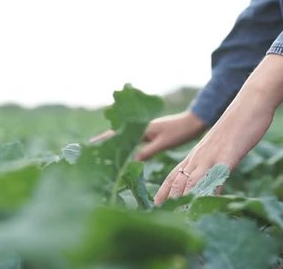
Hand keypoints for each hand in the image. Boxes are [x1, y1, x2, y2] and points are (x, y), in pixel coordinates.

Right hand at [90, 111, 206, 160]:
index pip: (117, 133)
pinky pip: (132, 139)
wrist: (194, 121)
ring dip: (113, 143)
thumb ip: (147, 151)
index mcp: (141, 127)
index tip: (88, 145)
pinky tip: (122, 152)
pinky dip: (124, 144)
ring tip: (100, 153)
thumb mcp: (163, 143)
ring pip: (124, 137)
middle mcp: (140, 127)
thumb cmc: (180, 131)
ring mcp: (144, 129)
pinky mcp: (150, 133)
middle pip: (117, 134)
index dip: (102, 139)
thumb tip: (130, 161)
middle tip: (89, 151)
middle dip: (103, 141)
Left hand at [154, 55, 282, 204]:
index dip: (163, 192)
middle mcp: (199, 156)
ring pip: (193, 182)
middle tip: (163, 219)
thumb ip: (212, 162)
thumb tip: (210, 177)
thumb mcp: (220, 145)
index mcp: (196, 153)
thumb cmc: (237, 124)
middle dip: (170, 202)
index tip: (155, 207)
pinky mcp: (228, 155)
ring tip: (180, 218)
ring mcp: (212, 155)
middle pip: (178, 182)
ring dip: (185, 201)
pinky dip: (210, 192)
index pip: (173, 176)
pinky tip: (207, 205)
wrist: (251, 102)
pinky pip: (217, 176)